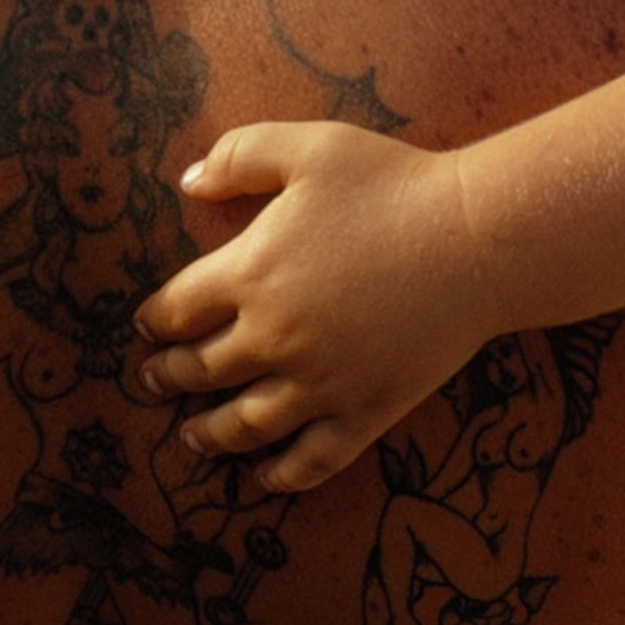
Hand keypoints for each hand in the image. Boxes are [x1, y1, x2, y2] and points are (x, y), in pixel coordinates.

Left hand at [134, 121, 493, 488]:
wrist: (476, 239)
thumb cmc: (395, 185)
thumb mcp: (310, 147)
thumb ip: (241, 156)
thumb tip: (188, 182)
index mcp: (250, 273)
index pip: (178, 309)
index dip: (155, 321)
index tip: (147, 328)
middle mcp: (273, 337)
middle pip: (202, 369)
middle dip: (169, 378)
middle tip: (153, 383)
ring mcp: (320, 382)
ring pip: (246, 423)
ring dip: (210, 434)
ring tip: (192, 439)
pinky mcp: (365, 411)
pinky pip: (312, 459)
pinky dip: (282, 474)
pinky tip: (266, 476)